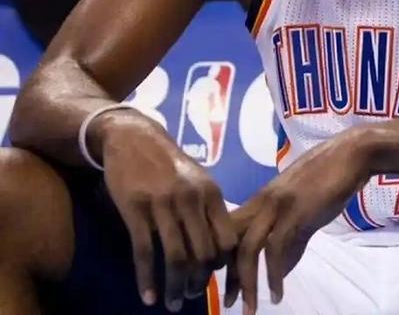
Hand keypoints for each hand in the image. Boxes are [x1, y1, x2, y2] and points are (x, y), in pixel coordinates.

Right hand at [97, 110, 235, 311]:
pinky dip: (147, 279)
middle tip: (190, 295)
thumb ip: (209, 209)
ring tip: (171, 303)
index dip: (222, 264)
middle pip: (203, 253)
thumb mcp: (198, 179)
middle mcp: (191, 199)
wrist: (134, 138)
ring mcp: (163, 204)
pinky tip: (148, 297)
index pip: (226, 239)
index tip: (213, 277)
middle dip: (198, 281)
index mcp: (211, 193)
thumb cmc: (169, 163)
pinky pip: (144, 252)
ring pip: (176, 257)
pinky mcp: (136, 209)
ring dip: (174, 287)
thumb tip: (220, 247)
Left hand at [228, 129, 371, 314]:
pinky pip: (276, 247)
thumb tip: (280, 270)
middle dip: (227, 275)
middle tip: (227, 303)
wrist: (350, 154)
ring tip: (250, 309)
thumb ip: (292, 240)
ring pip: (248, 247)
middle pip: (231, 240)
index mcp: (261, 199)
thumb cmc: (329, 179)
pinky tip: (277, 293)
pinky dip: (274, 274)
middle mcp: (262, 201)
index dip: (224, 260)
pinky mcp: (295, 211)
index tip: (225, 287)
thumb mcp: (304, 211)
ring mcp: (277, 205)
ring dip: (246, 282)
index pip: (230, 231)